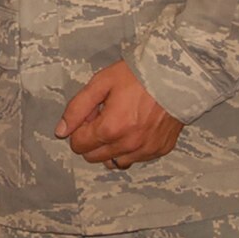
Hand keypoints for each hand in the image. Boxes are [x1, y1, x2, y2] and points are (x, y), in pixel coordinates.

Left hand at [55, 60, 183, 167]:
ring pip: (113, 162)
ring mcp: (146, 150)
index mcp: (110, 129)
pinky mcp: (160, 150)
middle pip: (93, 157)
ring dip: (110, 147)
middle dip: (92, 139)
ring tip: (120, 122)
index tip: (91, 113)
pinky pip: (135, 159)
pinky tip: (136, 127)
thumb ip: (77, 108)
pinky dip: (130, 148)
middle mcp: (128, 145)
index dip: (79, 127)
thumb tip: (60, 132)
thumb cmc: (138, 75)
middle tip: (104, 116)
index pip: (78, 145)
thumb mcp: (101, 82)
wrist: (178, 75)